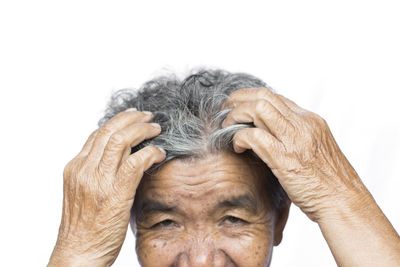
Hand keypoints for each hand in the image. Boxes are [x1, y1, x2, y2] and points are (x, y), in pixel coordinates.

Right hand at [49, 108, 165, 266]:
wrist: (79, 254)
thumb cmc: (84, 228)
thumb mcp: (84, 193)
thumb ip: (97, 173)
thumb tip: (121, 158)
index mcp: (75, 168)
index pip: (97, 134)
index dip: (117, 121)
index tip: (132, 116)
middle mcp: (84, 169)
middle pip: (109, 131)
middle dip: (131, 119)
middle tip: (148, 116)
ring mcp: (98, 180)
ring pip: (121, 140)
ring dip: (142, 130)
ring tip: (156, 128)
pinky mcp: (115, 192)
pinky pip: (136, 162)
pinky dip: (150, 153)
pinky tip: (159, 153)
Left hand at [221, 88, 369, 221]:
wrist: (343, 202)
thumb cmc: (328, 181)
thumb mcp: (314, 149)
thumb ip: (295, 136)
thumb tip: (267, 133)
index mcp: (311, 120)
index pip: (276, 97)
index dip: (251, 98)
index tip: (237, 105)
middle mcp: (303, 124)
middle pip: (264, 96)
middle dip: (239, 99)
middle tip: (225, 111)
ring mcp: (294, 139)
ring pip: (258, 109)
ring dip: (236, 115)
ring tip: (227, 128)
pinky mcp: (284, 157)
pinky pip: (253, 136)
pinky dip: (239, 138)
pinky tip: (237, 148)